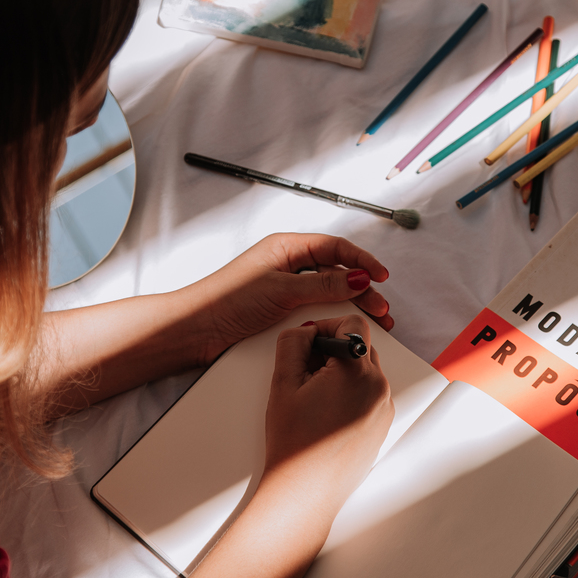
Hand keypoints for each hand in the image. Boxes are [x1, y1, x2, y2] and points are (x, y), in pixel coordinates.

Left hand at [182, 233, 391, 366]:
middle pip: (335, 269)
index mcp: (286, 247)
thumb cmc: (227, 300)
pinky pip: (313, 306)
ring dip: (348, 302)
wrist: (196, 329)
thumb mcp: (282, 290)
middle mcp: (287, 264)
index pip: (335, 247)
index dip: (361, 261)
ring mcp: (283, 286)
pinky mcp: (279, 308)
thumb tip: (357, 277)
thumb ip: (323, 284)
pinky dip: (331, 314)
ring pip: (327, 290)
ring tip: (367, 320)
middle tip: (379, 308)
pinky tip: (340, 325)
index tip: (381, 276)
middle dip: (361, 286)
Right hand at [262, 315, 392, 517]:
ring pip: (365, 369)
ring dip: (342, 372)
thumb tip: (306, 330)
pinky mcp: (383, 424)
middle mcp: (378, 387)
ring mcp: (384, 407)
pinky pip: (370, 393)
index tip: (310, 341)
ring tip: (315, 397)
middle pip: (360, 345)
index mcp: (356, 371)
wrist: (305, 491)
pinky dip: (351, 392)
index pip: (353, 323)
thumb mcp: (283, 382)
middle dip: (333, 350)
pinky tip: (327, 413)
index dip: (327, 325)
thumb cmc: (294, 443)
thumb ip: (293, 343)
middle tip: (306, 373)